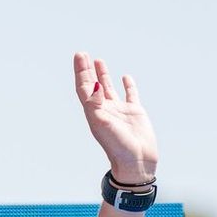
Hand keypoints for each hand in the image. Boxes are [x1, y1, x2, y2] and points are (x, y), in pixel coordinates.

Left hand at [73, 52, 156, 186]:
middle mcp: (105, 110)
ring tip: (98, 60)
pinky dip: (127, 85)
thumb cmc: (118, 147)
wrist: (136, 162)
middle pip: (93, 86)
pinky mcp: (134, 113)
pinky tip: (125, 77)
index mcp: (95, 113)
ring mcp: (119, 111)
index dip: (80, 72)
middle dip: (87, 70)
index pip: (84, 88)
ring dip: (102, 75)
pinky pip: (130, 95)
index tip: (79, 56)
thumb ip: (96, 104)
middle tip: (82, 54)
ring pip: (109, 89)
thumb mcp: (103, 125)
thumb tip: (94, 85)